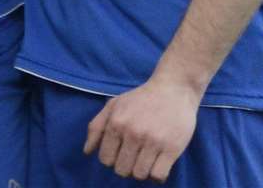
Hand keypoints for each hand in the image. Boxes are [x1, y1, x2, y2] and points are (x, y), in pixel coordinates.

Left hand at [84, 76, 201, 181]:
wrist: (175, 87)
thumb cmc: (142, 98)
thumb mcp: (114, 104)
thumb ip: (96, 126)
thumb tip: (87, 152)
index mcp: (117, 123)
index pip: (106, 159)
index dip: (113, 158)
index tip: (123, 150)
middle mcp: (133, 133)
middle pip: (122, 170)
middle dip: (127, 165)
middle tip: (136, 154)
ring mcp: (153, 141)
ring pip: (139, 175)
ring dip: (142, 170)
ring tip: (148, 158)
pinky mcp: (172, 147)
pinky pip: (158, 175)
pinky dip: (157, 174)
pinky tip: (159, 162)